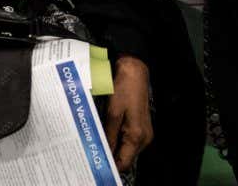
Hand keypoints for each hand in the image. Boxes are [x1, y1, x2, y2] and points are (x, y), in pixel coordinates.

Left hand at [104, 55, 152, 171]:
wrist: (135, 72)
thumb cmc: (124, 89)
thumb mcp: (112, 112)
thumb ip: (109, 135)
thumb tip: (104, 152)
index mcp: (137, 136)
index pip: (124, 162)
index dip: (110, 165)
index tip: (96, 163)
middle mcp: (144, 138)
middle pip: (126, 157)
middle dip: (110, 156)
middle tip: (92, 152)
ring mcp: (144, 133)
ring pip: (127, 149)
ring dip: (114, 147)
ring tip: (97, 143)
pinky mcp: (141, 127)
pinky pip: (129, 140)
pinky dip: (118, 140)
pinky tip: (107, 134)